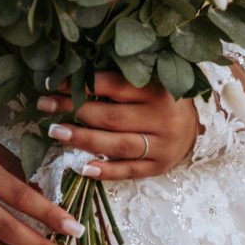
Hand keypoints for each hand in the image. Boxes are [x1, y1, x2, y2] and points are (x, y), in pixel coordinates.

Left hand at [35, 70, 198, 180]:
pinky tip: (82, 167)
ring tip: (56, 132)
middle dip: (74, 111)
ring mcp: (161, 145)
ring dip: (83, 139)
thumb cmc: (164, 98)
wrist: (199, 125)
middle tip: (45, 106)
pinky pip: (129, 170)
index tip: (53, 82)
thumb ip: (120, 80)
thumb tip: (74, 74)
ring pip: (117, 144)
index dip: (81, 84)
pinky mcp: (158, 166)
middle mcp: (161, 118)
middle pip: (111, 116)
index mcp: (157, 90)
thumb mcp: (150, 81)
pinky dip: (105, 170)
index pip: (113, 86)